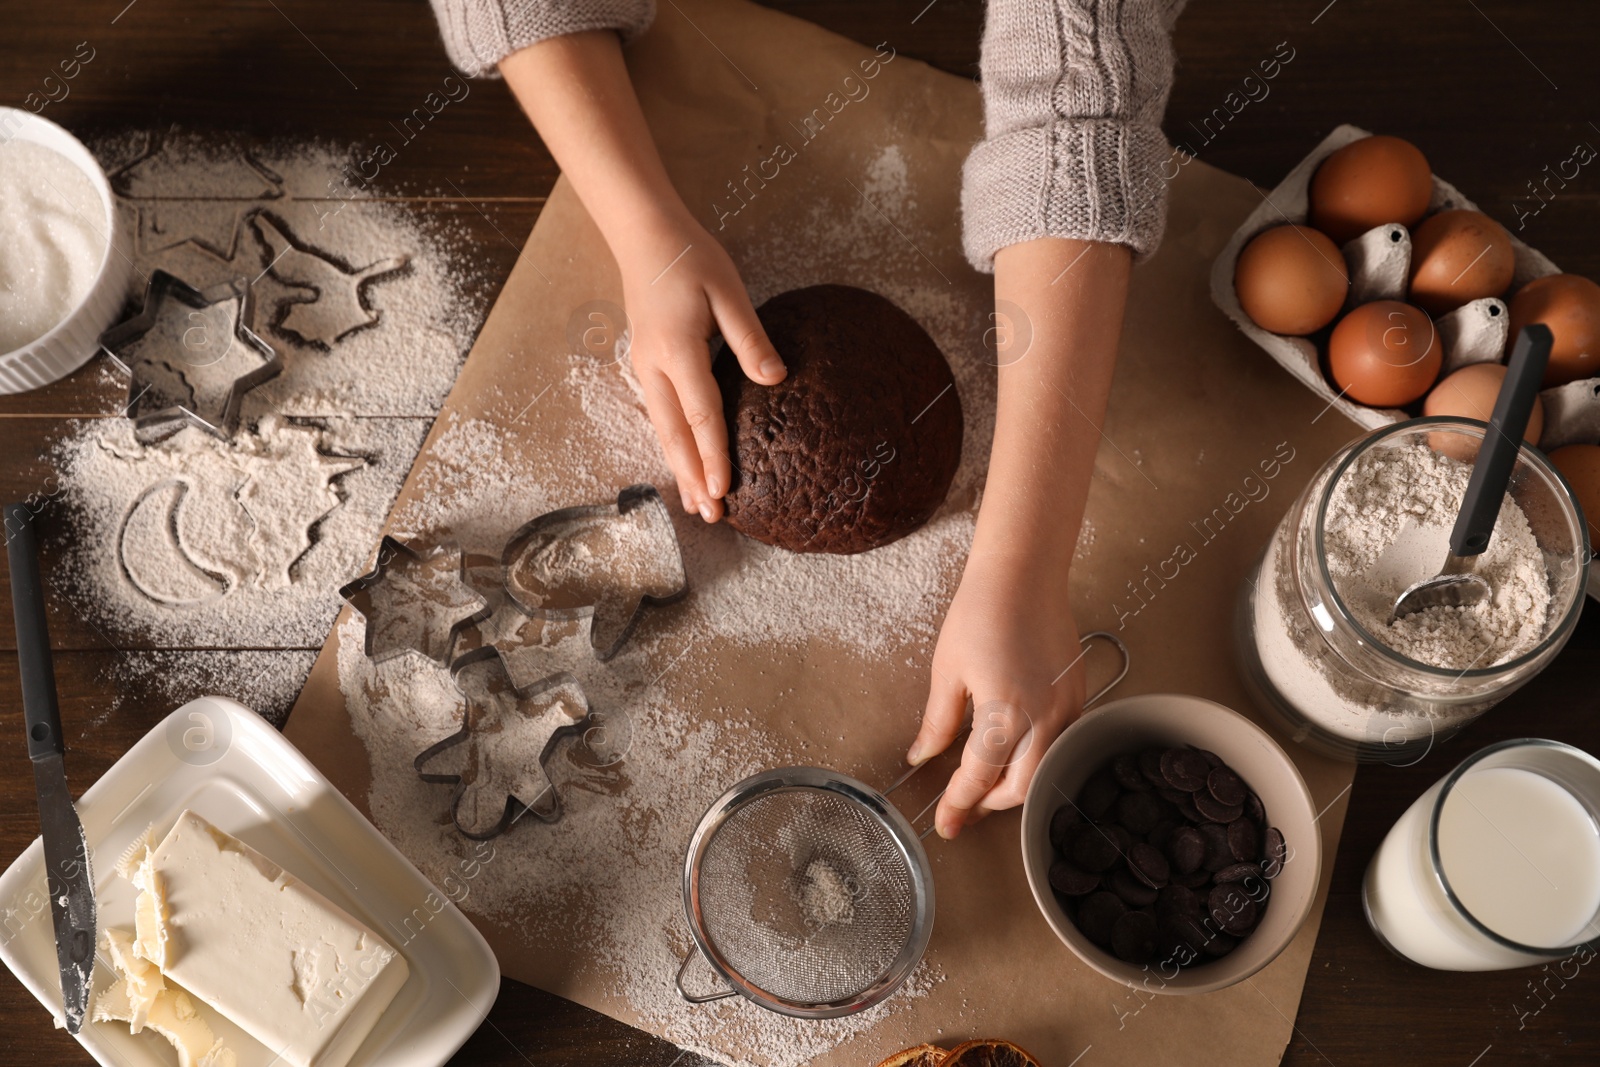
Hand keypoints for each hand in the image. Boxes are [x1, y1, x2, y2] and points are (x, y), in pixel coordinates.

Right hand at [619, 211, 784, 521]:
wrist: (644, 237)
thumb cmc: (690, 258)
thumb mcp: (728, 290)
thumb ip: (750, 338)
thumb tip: (777, 379)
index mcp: (677, 348)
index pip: (700, 413)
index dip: (713, 454)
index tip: (725, 488)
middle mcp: (654, 365)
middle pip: (674, 434)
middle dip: (693, 477)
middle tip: (711, 516)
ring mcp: (644, 367)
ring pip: (663, 430)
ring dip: (680, 468)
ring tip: (698, 503)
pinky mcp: (645, 365)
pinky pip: (660, 415)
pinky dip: (673, 445)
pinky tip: (684, 463)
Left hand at [906, 555, 1086, 838]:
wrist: (1023, 575)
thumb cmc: (981, 613)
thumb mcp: (947, 670)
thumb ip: (938, 722)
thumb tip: (921, 756)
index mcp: (1003, 712)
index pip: (979, 778)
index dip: (959, 805)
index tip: (946, 824)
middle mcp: (1043, 717)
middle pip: (1020, 787)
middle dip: (990, 804)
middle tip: (964, 808)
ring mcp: (1066, 708)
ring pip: (1046, 771)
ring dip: (1016, 787)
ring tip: (986, 787)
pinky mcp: (1078, 696)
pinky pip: (1061, 745)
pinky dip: (1038, 761)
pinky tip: (1016, 756)